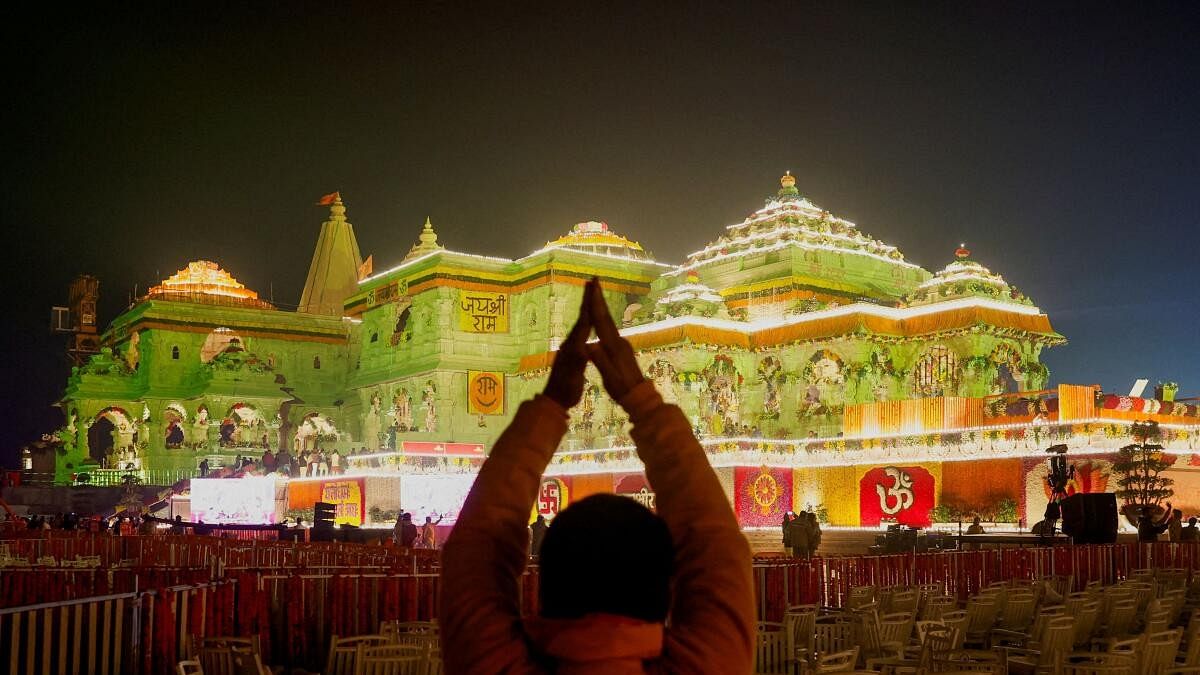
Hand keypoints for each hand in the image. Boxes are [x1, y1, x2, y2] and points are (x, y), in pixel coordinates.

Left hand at [542, 280, 592, 408]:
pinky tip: (590, 323)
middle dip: (588, 299)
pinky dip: (588, 323)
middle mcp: (572, 342)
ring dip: (588, 308)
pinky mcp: (575, 353)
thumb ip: (578, 360)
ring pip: (582, 323)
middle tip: (593, 281)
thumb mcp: (573, 375)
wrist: (555, 401)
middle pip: (582, 316)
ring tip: (592, 296)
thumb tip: (585, 347)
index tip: (593, 286)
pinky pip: (583, 333)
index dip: (590, 303)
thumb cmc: (565, 389)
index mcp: (574, 345)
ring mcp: (572, 347)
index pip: (584, 320)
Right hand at [585, 278, 645, 400]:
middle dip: (599, 298)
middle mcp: (618, 341)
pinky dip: (603, 319)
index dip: (595, 302)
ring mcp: (621, 344)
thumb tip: (590, 346)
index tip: (593, 285)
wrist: (640, 396)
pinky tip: (600, 319)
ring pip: (608, 321)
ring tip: (595, 294)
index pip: (601, 321)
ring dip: (601, 307)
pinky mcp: (621, 349)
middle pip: (606, 316)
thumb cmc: (622, 389)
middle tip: (594, 280)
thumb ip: (600, 361)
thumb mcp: (609, 377)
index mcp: (613, 346)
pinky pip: (609, 329)